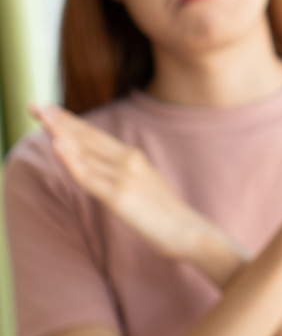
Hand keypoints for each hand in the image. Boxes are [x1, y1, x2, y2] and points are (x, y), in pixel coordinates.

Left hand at [30, 105, 227, 262]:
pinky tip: (57, 144)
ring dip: (60, 132)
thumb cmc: (167, 215)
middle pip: (88, 137)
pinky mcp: (119, 196)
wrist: (189, 231)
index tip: (51, 110)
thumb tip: (103, 173)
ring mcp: (123, 177)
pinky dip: (71, 159)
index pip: (96, 136)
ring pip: (84, 152)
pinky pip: (88, 177)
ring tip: (40, 115)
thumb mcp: (145, 186)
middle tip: (37, 105)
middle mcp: (128, 161)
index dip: (72, 122)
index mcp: (134, 158)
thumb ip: (124, 175)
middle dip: (61, 121)